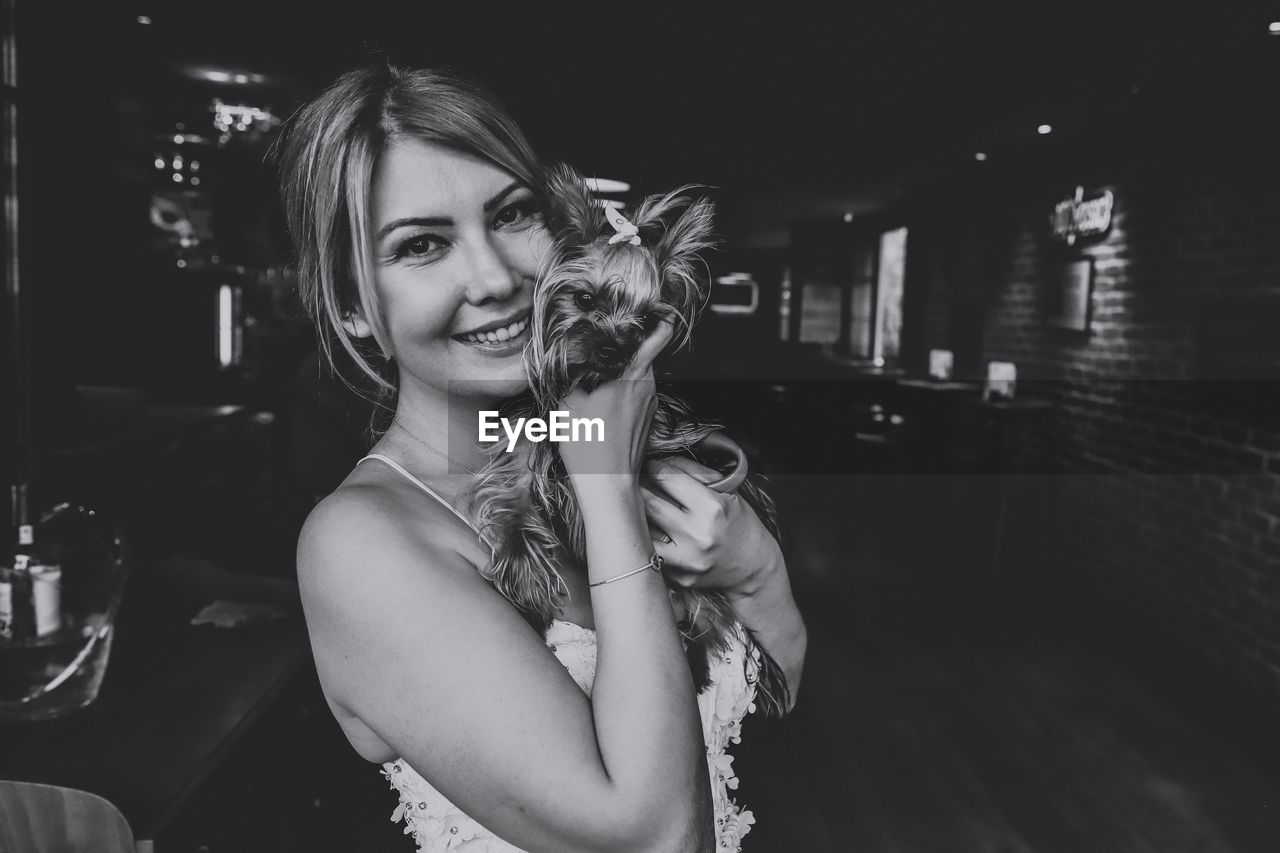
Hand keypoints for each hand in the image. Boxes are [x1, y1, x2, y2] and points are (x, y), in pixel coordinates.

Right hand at [559, 320, 674, 480]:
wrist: (608, 485)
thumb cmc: (588, 445)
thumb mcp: (568, 402)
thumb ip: (570, 372)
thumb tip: (566, 352)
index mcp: (632, 374)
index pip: (657, 336)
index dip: (658, 318)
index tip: (651, 307)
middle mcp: (648, 386)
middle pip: (643, 354)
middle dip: (623, 346)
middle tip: (602, 340)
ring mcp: (650, 405)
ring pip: (638, 375)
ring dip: (621, 370)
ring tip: (596, 373)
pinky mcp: (647, 420)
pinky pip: (637, 394)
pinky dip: (622, 390)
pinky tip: (602, 400)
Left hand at [640, 456, 784, 598]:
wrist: (754, 568)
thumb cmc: (740, 524)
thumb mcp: (727, 492)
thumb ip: (695, 473)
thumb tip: (663, 460)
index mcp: (712, 508)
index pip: (669, 479)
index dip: (655, 468)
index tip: (650, 465)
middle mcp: (697, 535)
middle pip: (650, 503)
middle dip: (640, 488)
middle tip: (637, 482)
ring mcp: (686, 560)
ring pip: (643, 530)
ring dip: (638, 515)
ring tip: (638, 506)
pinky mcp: (678, 578)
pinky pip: (650, 553)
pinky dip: (646, 540)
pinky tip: (649, 531)